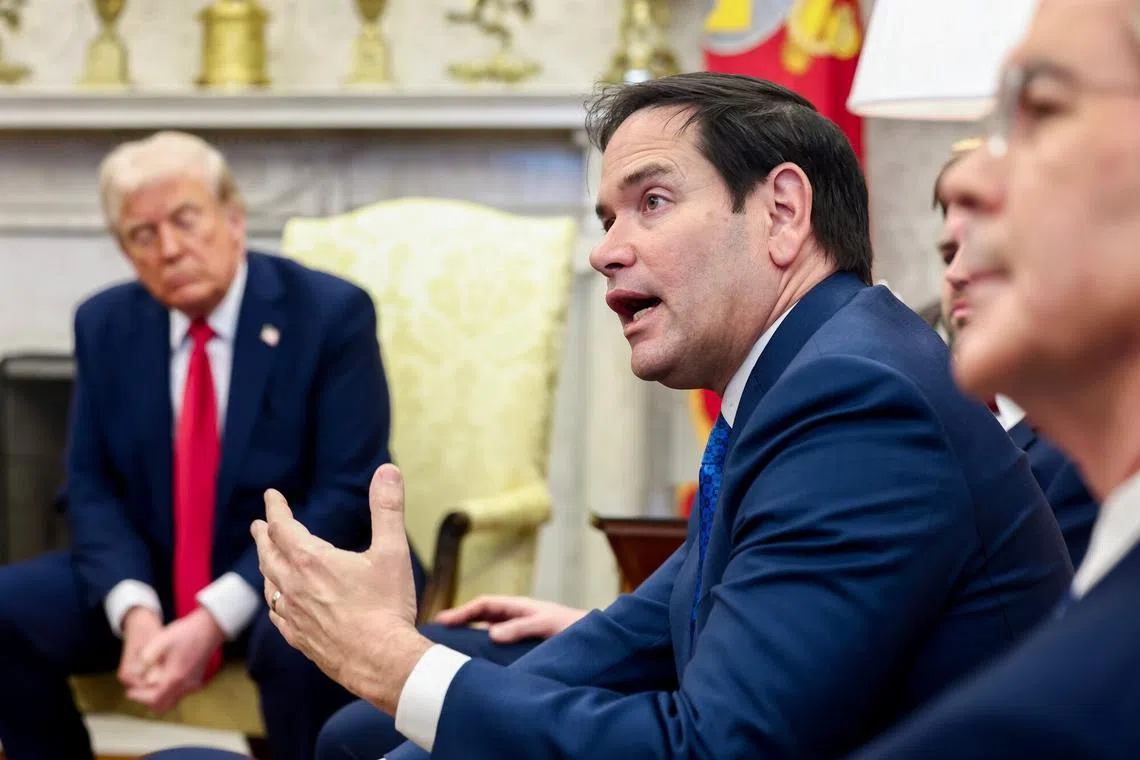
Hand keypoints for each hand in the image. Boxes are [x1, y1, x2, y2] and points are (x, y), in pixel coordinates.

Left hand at [124, 608, 224, 714]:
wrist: (211, 626)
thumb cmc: (187, 632)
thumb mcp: (161, 641)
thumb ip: (145, 659)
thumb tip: (135, 673)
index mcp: (175, 678)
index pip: (153, 700)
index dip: (139, 697)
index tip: (130, 692)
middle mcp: (186, 685)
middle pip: (163, 706)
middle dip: (148, 700)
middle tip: (138, 691)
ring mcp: (194, 683)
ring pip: (172, 701)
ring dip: (159, 696)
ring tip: (149, 684)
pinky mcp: (198, 679)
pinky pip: (181, 693)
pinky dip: (169, 691)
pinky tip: (164, 677)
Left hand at [252, 464, 431, 713]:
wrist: (381, 661)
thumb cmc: (387, 606)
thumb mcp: (392, 551)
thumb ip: (387, 508)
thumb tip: (387, 470)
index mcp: (312, 561)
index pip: (283, 526)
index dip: (276, 508)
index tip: (271, 495)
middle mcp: (295, 586)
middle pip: (269, 555)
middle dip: (263, 536)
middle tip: (259, 525)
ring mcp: (294, 615)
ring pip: (269, 585)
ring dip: (266, 566)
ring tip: (267, 559)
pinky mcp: (300, 639)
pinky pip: (276, 615)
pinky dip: (273, 600)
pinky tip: (277, 604)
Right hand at [435, 595, 586, 643]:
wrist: (595, 642)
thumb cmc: (573, 628)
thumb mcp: (545, 624)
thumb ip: (520, 627)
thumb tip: (491, 634)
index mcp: (518, 607)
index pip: (483, 605)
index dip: (462, 612)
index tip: (442, 621)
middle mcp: (515, 619)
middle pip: (481, 620)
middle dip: (459, 626)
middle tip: (435, 638)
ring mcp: (519, 635)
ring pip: (488, 636)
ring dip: (470, 641)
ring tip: (448, 654)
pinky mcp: (523, 651)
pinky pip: (498, 651)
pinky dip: (484, 655)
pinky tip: (475, 668)